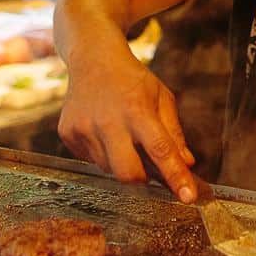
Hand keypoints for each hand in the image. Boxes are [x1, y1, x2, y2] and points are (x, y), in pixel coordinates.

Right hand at [57, 52, 198, 201]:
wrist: (92, 58)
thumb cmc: (133, 79)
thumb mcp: (161, 97)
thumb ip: (173, 132)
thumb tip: (186, 163)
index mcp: (136, 109)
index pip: (160, 150)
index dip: (175, 176)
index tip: (188, 197)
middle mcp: (107, 121)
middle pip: (128, 173)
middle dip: (143, 180)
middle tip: (150, 169)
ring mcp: (83, 128)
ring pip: (108, 169)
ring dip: (122, 163)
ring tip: (124, 137)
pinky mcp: (67, 133)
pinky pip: (90, 160)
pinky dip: (104, 154)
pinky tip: (104, 131)